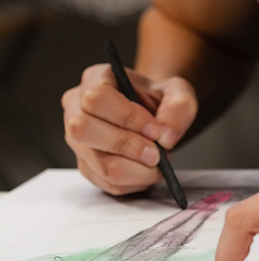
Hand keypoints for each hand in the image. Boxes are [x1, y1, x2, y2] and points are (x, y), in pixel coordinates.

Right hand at [62, 63, 196, 194]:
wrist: (154, 117)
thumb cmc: (158, 100)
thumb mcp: (178, 92)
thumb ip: (178, 106)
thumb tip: (166, 136)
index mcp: (95, 79)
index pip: (97, 97)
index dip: (127, 116)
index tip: (155, 130)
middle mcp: (77, 108)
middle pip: (84, 129)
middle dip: (126, 145)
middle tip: (156, 153)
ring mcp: (77, 140)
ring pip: (96, 162)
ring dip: (134, 169)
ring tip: (157, 161)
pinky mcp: (86, 165)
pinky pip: (105, 181)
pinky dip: (133, 181)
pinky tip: (147, 170)